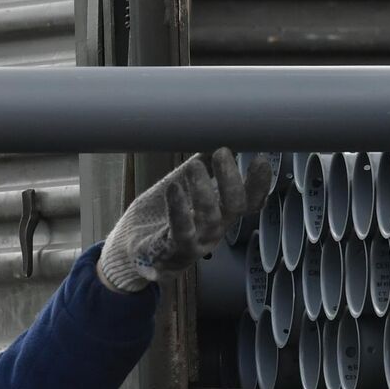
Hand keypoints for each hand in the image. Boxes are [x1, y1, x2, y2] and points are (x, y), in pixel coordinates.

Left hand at [97, 148, 273, 292]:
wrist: (129, 247)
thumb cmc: (158, 216)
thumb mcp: (181, 188)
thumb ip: (198, 168)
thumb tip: (212, 139)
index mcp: (220, 214)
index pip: (249, 202)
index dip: (259, 183)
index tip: (261, 159)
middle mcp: (214, 229)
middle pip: (236, 207)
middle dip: (231, 179)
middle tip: (222, 152)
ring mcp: (197, 242)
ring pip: (211, 218)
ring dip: (205, 190)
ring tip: (195, 165)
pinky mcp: (173, 249)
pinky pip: (181, 230)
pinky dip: (179, 208)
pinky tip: (174, 188)